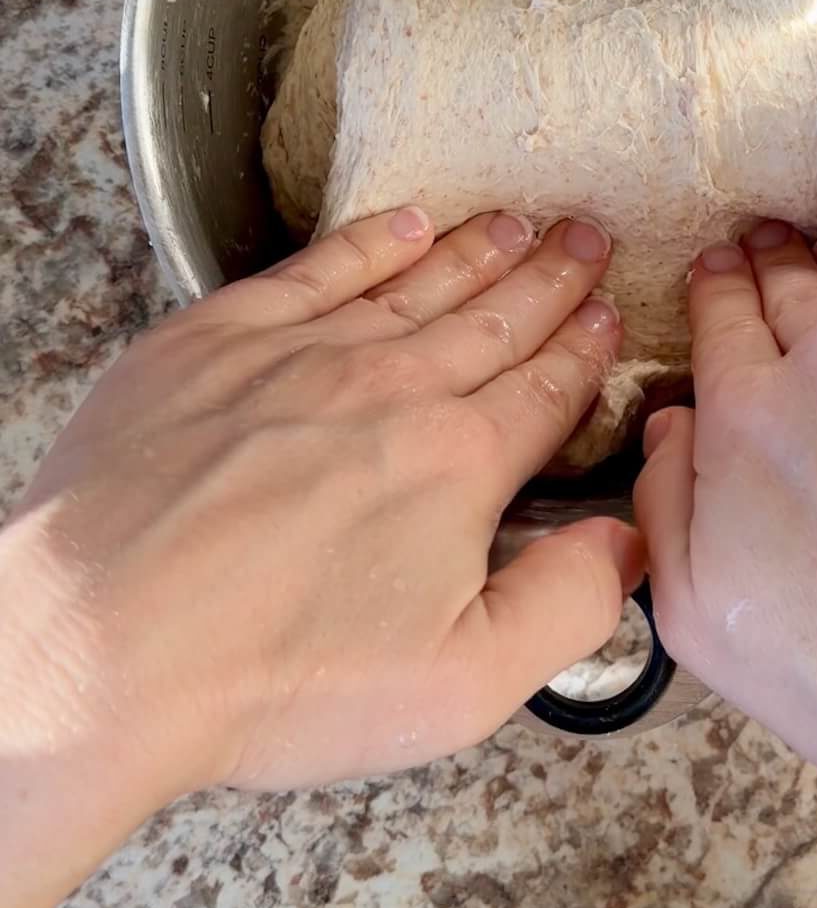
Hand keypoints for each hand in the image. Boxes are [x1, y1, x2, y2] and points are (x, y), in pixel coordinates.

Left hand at [0, 209, 639, 907]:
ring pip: (416, 283)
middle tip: (587, 236)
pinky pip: (317, 268)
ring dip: (477, 250)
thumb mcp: (459, 685)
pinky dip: (369, 242)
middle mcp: (390, 386)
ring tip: (517, 223)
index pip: (545, 388)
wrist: (99, 647)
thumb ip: (565, 605)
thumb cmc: (271, 679)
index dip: (585, 349)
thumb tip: (626, 544)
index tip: (608, 313)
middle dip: (551, 275)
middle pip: (494, 317)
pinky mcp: (216, 340)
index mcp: (456, 462)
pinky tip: (402, 224)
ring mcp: (301, 353)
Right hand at [636, 56, 816, 907]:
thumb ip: (659, 499)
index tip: (715, 287)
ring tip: (813, 235)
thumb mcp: (696, 617)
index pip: (722, 316)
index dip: (715, 298)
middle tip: (756, 253)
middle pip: (788, 282)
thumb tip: (665, 413)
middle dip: (763, 264)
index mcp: (751, 412)